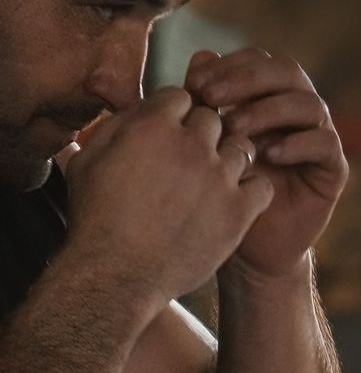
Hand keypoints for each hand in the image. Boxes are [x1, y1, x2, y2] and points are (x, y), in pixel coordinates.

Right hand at [64, 88, 274, 306]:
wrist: (116, 276)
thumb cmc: (95, 221)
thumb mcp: (87, 164)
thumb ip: (113, 128)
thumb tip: (133, 108)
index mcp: (152, 127)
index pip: (180, 96)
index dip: (174, 113)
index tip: (170, 131)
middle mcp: (192, 145)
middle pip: (212, 119)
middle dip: (201, 133)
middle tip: (189, 158)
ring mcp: (219, 178)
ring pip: (241, 147)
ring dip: (227, 158)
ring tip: (210, 179)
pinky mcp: (240, 210)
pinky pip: (261, 185)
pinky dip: (251, 189)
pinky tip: (233, 199)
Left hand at [184, 48, 348, 279]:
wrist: (246, 248)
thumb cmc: (219, 191)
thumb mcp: (204, 144)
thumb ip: (203, 104)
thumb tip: (200, 57)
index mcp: (268, 97)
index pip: (258, 61)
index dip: (229, 65)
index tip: (194, 84)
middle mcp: (297, 111)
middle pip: (287, 72)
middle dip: (247, 79)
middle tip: (212, 97)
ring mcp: (318, 137)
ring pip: (308, 103)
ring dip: (269, 110)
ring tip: (235, 129)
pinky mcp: (333, 169)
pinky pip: (325, 143)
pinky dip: (298, 144)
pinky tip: (268, 155)